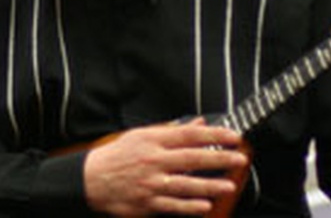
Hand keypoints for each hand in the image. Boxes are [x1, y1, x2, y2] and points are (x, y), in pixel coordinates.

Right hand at [83, 119, 247, 215]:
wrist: (91, 179)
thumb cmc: (117, 156)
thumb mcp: (141, 135)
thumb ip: (171, 130)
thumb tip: (198, 123)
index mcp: (153, 141)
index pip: (189, 135)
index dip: (214, 134)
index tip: (233, 136)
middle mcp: (153, 160)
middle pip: (192, 158)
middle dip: (219, 158)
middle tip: (239, 158)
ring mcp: (151, 183)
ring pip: (185, 184)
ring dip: (209, 185)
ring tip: (228, 185)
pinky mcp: (147, 203)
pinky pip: (172, 206)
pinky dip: (189, 206)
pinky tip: (204, 205)